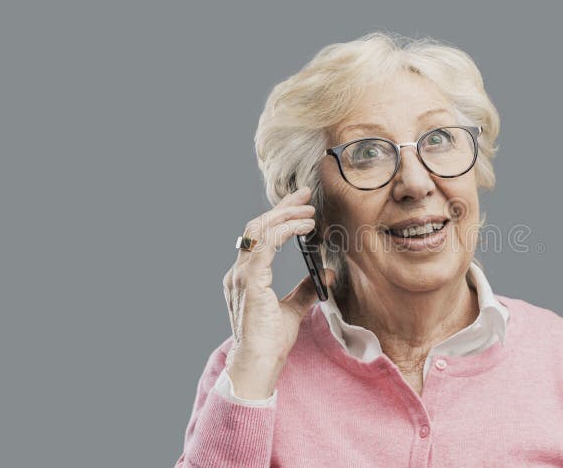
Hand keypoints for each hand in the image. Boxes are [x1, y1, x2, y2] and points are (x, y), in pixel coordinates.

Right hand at [221, 186, 333, 397]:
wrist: (258, 365)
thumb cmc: (271, 343)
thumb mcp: (294, 310)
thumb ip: (305, 290)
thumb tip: (323, 272)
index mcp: (246, 278)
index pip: (260, 238)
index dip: (279, 218)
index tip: (301, 207)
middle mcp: (239, 273)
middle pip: (257, 227)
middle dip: (282, 208)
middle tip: (305, 196)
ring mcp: (241, 275)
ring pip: (259, 230)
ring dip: (285, 216)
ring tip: (309, 211)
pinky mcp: (249, 280)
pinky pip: (266, 244)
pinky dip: (286, 230)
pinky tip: (304, 227)